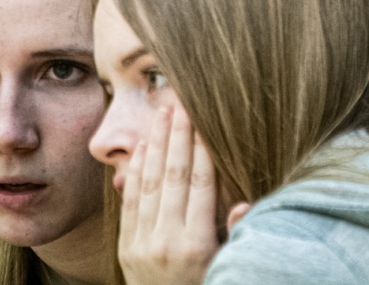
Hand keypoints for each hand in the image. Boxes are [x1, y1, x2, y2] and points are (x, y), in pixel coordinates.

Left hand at [118, 103, 248, 284]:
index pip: (200, 185)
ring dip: (155, 145)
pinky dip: (135, 172)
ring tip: (162, 115)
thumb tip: (241, 205)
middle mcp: (165, 241)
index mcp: (195, 245)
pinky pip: (130, 203)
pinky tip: (141, 148)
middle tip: (182, 103)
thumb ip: (236, 235)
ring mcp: (141, 244)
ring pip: (149, 184)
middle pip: (173, 177)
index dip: (202, 149)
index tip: (205, 120)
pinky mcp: (126, 247)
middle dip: (177, 137)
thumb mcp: (229, 264)